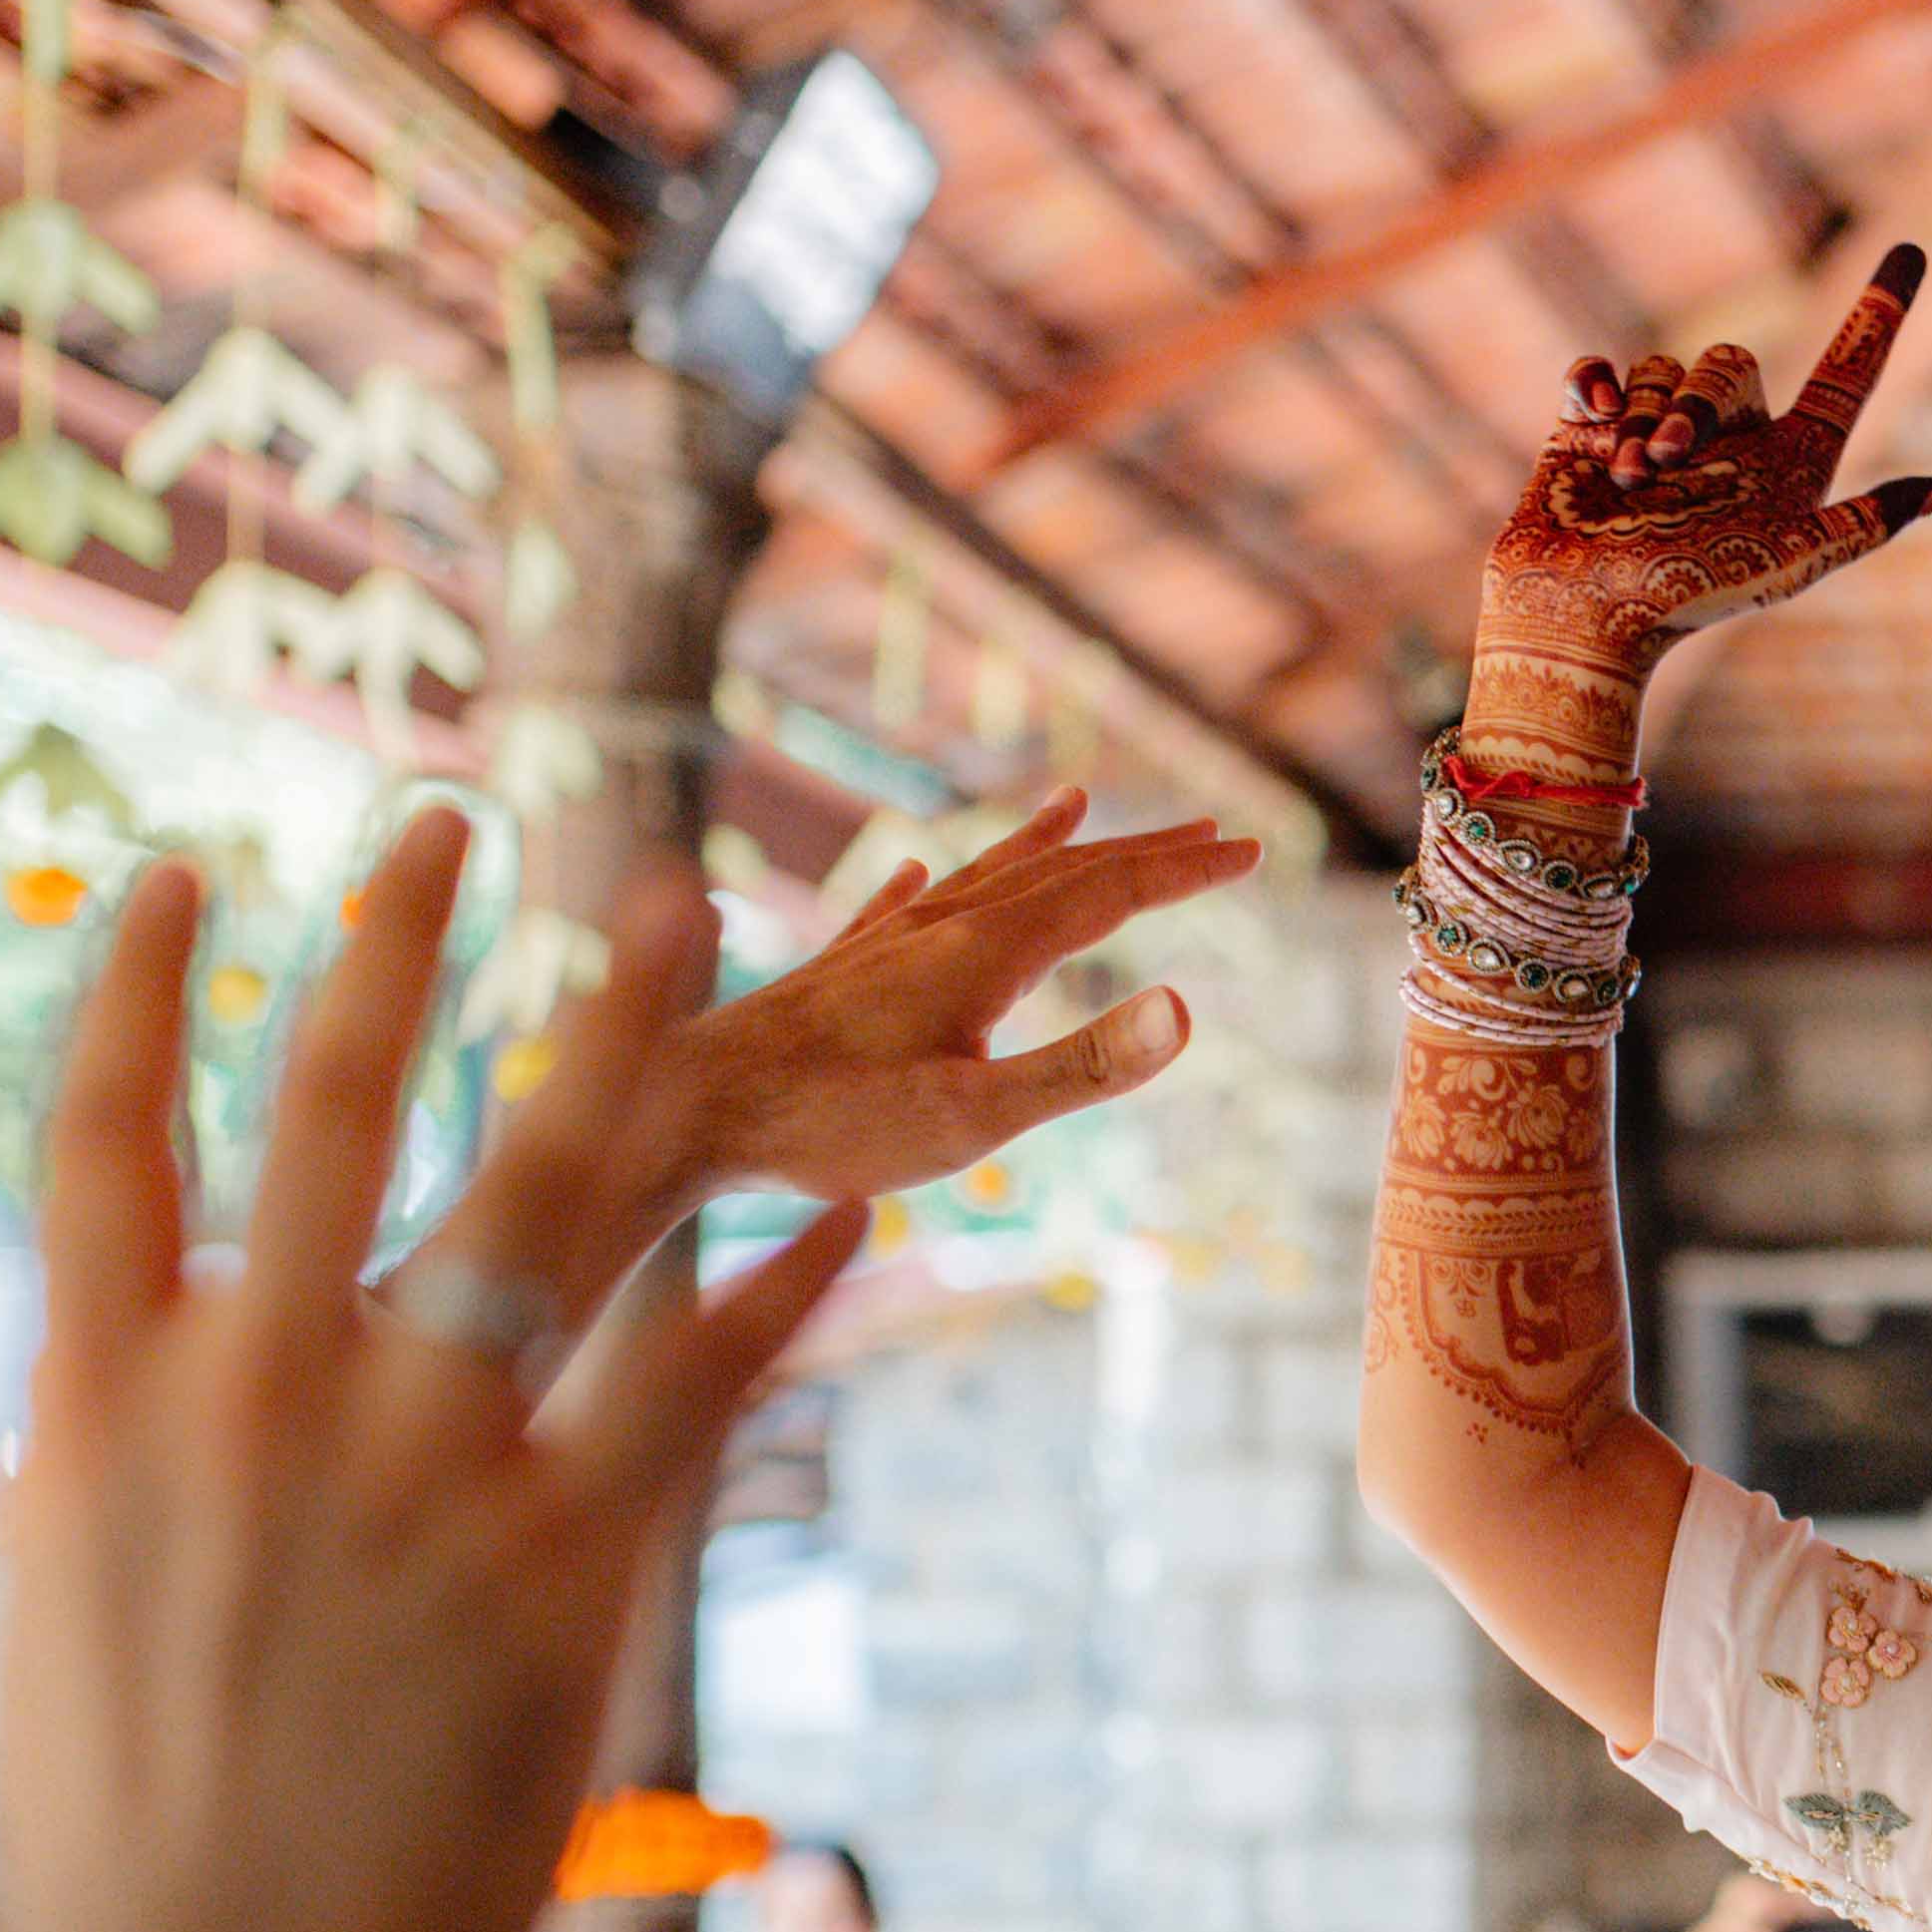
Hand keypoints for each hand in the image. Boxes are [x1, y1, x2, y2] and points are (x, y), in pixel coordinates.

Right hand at [0, 810, 858, 1931]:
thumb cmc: (128, 1856)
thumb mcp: (85, 1618)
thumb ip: (140, 1472)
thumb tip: (151, 1399)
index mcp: (107, 1405)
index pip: (103, 1142)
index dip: (141, 995)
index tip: (184, 878)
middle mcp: (260, 1397)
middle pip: (330, 1108)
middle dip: (396, 947)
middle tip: (453, 818)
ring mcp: (417, 1470)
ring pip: (539, 1193)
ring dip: (618, 1038)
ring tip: (681, 915)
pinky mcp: (563, 1564)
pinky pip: (699, 1382)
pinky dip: (781, 1293)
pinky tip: (847, 1220)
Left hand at [628, 787, 1249, 1220]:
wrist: (681, 1108)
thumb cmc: (825, 1126)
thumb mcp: (973, 1117)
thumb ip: (1084, 1067)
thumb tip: (1189, 1010)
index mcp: (984, 956)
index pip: (1109, 893)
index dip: (1184, 872)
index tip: (1251, 849)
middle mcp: (937, 930)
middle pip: (1057, 872)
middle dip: (1139, 851)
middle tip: (1209, 833)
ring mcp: (880, 948)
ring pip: (981, 878)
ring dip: (1044, 844)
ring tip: (1079, 805)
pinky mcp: (831, 976)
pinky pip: (894, 910)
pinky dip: (928, 883)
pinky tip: (915, 875)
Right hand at [1480, 246, 1931, 677]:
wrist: (1584, 614)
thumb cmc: (1691, 594)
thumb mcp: (1791, 560)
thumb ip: (1868, 521)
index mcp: (1788, 462)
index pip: (1846, 373)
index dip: (1878, 313)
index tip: (1912, 250)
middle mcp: (1730, 440)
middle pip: (1727, 363)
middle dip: (1696, 404)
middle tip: (1670, 464)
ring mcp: (1656, 429)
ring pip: (1661, 369)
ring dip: (1643, 420)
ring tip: (1632, 483)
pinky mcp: (1591, 430)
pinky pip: (1602, 371)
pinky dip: (1596, 385)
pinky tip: (1592, 416)